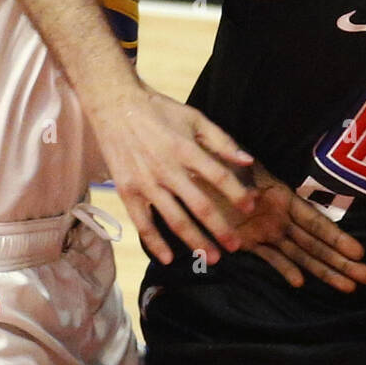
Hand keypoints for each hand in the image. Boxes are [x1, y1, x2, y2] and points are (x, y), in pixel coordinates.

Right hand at [94, 84, 256, 265]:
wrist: (115, 105)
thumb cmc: (159, 110)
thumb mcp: (194, 118)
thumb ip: (221, 141)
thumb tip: (248, 161)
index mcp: (185, 149)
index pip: (217, 176)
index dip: (236, 193)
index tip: (250, 207)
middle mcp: (166, 169)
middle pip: (199, 205)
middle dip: (220, 228)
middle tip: (236, 246)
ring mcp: (145, 182)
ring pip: (174, 219)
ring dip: (194, 241)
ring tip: (211, 257)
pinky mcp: (126, 191)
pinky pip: (142, 223)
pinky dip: (154, 242)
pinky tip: (168, 258)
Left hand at [202, 163, 365, 292]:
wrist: (193, 172)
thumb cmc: (216, 164)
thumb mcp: (232, 166)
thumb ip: (245, 183)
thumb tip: (255, 198)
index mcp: (282, 196)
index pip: (314, 222)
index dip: (335, 237)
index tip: (358, 251)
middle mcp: (279, 217)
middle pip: (314, 244)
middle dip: (340, 261)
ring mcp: (266, 231)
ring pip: (300, 255)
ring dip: (323, 271)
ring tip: (348, 288)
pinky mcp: (247, 241)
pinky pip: (270, 258)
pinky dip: (285, 269)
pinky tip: (300, 283)